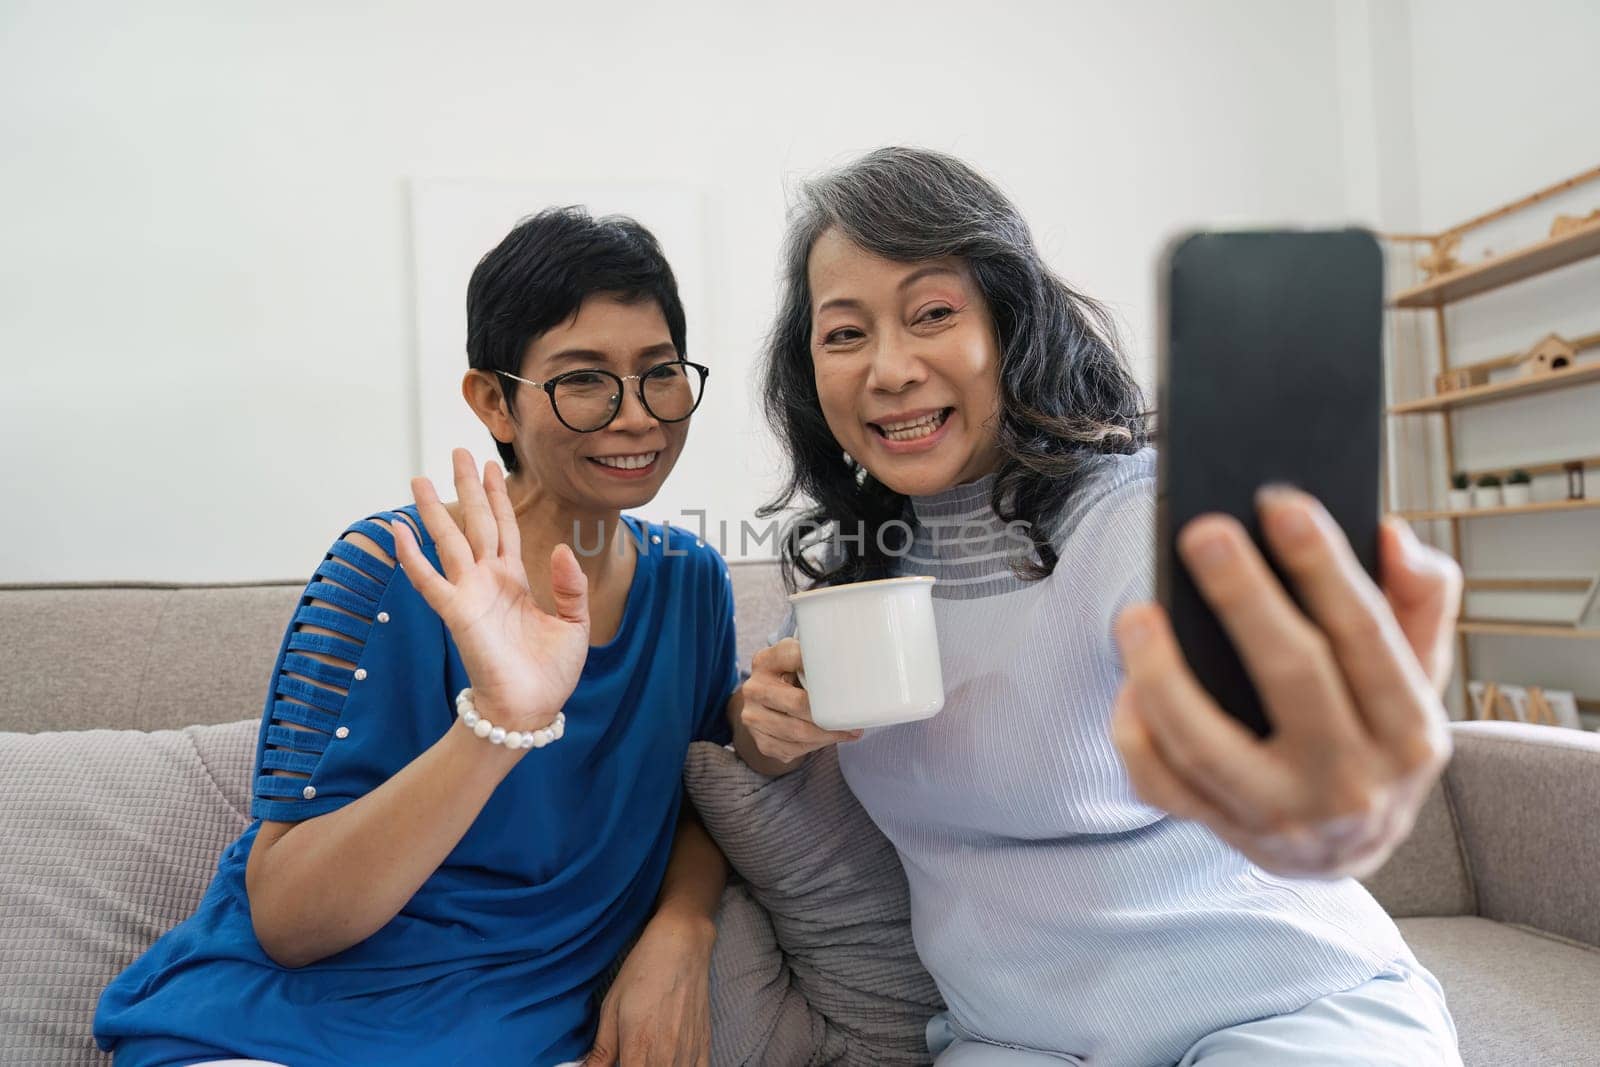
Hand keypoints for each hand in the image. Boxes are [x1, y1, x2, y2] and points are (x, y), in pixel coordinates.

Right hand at [392, 448, 589, 733]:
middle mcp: (489, 580)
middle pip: (475, 522)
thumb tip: (559, 548)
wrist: (531, 708)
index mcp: (516, 580)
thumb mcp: (574, 623)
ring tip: (419, 477)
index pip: (504, 527)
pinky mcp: (457, 613)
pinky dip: (412, 555)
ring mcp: (470, 594)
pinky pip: (429, 579)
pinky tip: (399, 529)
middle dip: (468, 487)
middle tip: (457, 451)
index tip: (492, 465)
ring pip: (449, 541)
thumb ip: (568, 585)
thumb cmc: (551, 672)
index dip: (498, 496)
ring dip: (433, 510)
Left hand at [582, 912, 715, 1066]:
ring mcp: (688, 1054)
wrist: (681, 946)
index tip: (616, 1063)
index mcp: (638, 1048)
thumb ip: (601, 1051)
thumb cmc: (642, 972)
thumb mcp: (611, 1009)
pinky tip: (670, 1060)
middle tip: (629, 1056)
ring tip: (647, 1055)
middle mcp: (666, 1057)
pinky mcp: (704, 1047)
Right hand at [738, 638, 861, 765]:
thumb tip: (855, 662)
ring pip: (798, 732)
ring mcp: (753, 717)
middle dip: (829, 714)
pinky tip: (828, 738)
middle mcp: (754, 688)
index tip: (844, 673)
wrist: (765, 705)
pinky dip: (816, 745)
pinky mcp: (761, 741)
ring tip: (849, 731)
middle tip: (854, 718)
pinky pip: (794, 748)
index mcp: (765, 661)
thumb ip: (815, 658)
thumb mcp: (797, 660)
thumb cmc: (791, 678)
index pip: (793, 657)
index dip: (819, 664)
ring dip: (828, 735)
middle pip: (798, 703)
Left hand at [1110, 486, 1460, 878]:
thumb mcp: (1422, 672)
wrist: (1350, 848)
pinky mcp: (1225, 834)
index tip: (1281, 503)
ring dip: (1163, 674)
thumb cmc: (1378, 731)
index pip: (1367, 634)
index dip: (1324, 566)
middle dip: (1244, 599)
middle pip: (1292, 678)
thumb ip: (1420, 598)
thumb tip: (1388, 533)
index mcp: (1410, 730)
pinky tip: (1128, 685)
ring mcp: (1283, 817)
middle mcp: (1352, 781)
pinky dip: (1137, 735)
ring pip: (1207, 745)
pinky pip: (1162, 785)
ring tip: (1136, 614)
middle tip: (1204, 532)